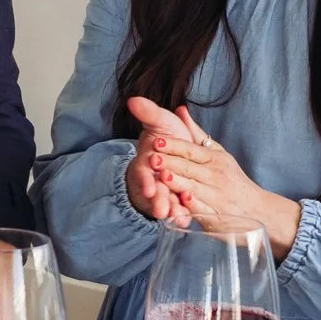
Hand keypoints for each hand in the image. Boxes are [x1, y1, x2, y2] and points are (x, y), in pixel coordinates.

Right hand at [124, 98, 191, 223]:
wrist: (174, 150)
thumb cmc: (166, 136)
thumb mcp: (159, 121)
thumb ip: (148, 112)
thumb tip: (133, 99)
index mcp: (146, 162)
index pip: (143, 172)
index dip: (145, 179)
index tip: (149, 186)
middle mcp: (152, 179)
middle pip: (153, 191)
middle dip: (157, 200)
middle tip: (162, 210)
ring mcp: (163, 191)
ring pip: (165, 202)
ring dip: (170, 210)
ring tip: (176, 217)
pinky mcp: (174, 200)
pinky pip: (177, 209)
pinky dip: (181, 214)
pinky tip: (187, 220)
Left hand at [127, 96, 299, 259]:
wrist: (257, 209)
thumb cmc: (232, 179)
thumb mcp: (217, 153)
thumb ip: (196, 134)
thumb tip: (180, 110)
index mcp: (214, 158)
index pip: (190, 150)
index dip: (174, 145)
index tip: (156, 140)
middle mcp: (216, 175)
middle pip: (189, 168)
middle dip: (170, 163)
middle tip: (151, 157)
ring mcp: (216, 196)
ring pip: (193, 188)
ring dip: (178, 183)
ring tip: (162, 177)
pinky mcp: (216, 216)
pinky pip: (202, 210)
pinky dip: (192, 206)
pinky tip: (182, 201)